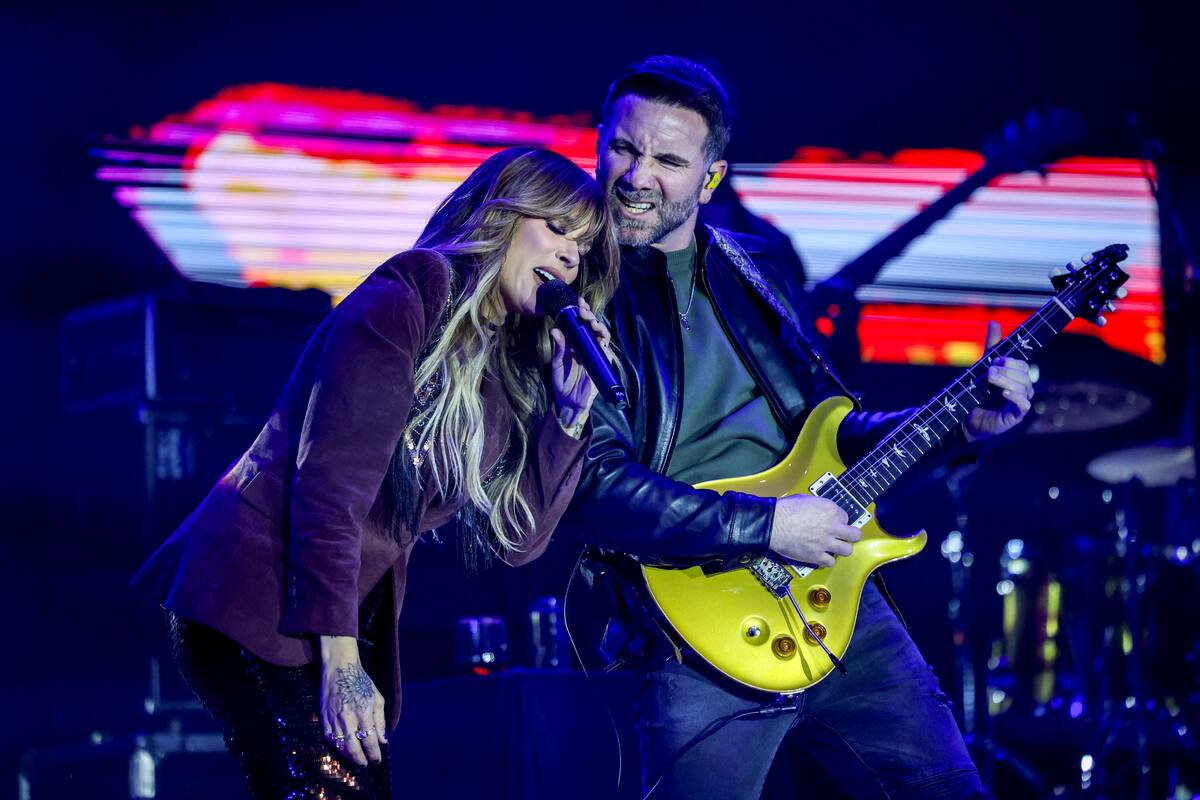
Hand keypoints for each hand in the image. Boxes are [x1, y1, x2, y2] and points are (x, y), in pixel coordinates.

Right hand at [319, 636, 386, 766]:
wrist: (339, 668)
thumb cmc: (361, 682)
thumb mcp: (377, 698)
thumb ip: (381, 720)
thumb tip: (383, 740)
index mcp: (363, 712)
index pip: (370, 741)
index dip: (374, 754)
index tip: (377, 760)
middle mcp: (348, 718)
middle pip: (354, 748)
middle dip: (361, 760)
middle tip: (366, 764)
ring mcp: (334, 719)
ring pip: (340, 746)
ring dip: (349, 756)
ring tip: (356, 759)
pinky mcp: (323, 718)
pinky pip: (330, 738)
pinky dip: (337, 747)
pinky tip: (343, 749)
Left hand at [550, 297, 611, 437]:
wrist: (568, 401)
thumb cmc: (562, 382)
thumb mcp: (557, 363)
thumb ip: (559, 348)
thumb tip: (555, 330)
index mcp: (576, 343)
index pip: (581, 323)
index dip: (582, 312)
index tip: (578, 302)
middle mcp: (587, 346)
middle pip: (593, 326)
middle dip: (590, 315)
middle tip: (583, 310)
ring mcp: (596, 354)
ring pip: (602, 335)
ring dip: (599, 326)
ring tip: (591, 322)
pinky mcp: (603, 364)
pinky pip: (606, 351)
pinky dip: (604, 343)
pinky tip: (599, 338)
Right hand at [768, 494, 861, 566]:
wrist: (774, 524)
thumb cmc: (785, 510)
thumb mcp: (805, 499)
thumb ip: (818, 506)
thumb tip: (818, 510)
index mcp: (830, 510)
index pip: (845, 517)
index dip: (839, 521)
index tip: (834, 523)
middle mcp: (832, 526)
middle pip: (854, 535)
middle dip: (850, 535)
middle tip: (844, 536)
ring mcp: (826, 543)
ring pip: (847, 550)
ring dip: (842, 548)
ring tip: (835, 547)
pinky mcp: (817, 556)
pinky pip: (830, 562)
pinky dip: (827, 560)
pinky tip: (822, 556)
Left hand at [965, 321, 1033, 440]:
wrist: (963, 418)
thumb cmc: (976, 393)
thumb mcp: (983, 366)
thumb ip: (991, 347)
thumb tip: (994, 322)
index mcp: (1016, 378)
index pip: (1023, 365)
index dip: (1011, 361)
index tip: (994, 360)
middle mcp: (1021, 390)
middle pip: (1025, 375)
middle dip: (1007, 370)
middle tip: (989, 371)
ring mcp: (1019, 404)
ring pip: (1025, 388)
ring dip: (1007, 381)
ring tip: (990, 379)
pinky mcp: (1015, 417)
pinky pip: (1024, 405)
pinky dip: (1014, 396)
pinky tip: (1002, 393)